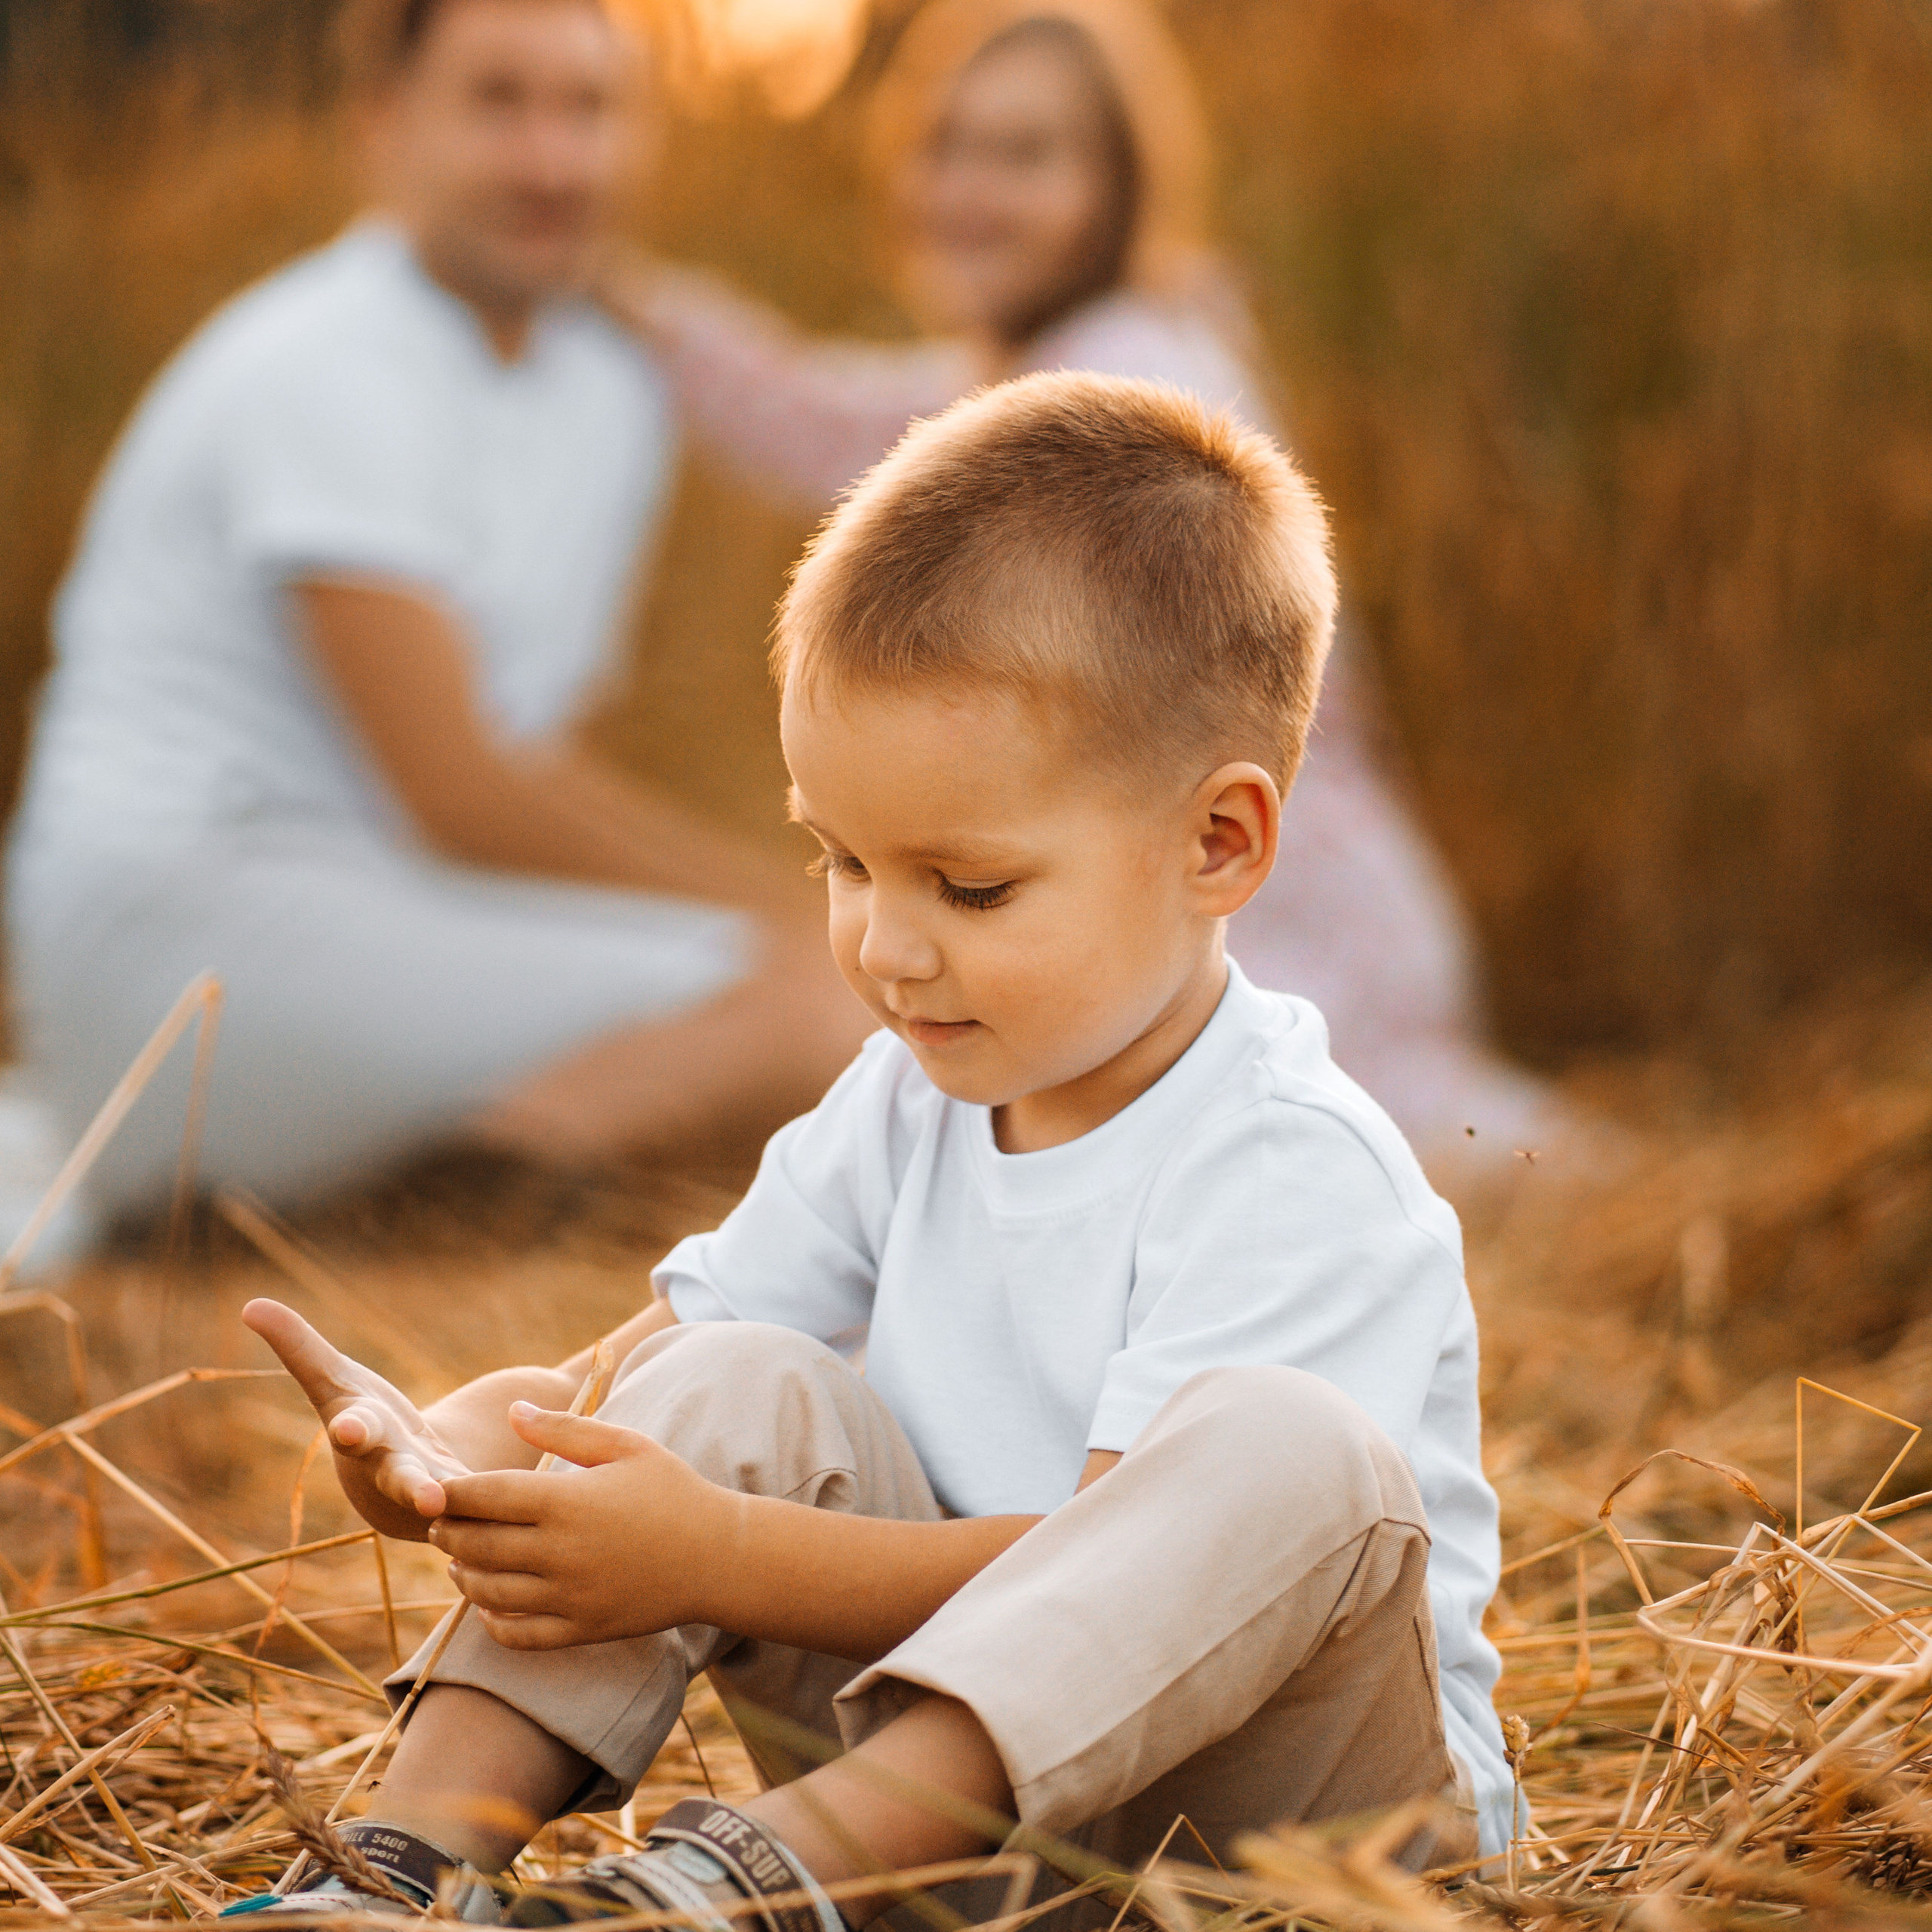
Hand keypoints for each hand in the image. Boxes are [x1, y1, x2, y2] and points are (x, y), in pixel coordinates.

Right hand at [242, 1298, 471, 1540]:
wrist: (392, 1492)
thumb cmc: (363, 1421)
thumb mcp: (334, 1379)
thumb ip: (298, 1346)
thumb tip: (247, 1304)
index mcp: (363, 1431)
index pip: (353, 1425)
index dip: (350, 1426)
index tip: (350, 1429)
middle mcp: (391, 1468)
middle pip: (399, 1477)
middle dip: (407, 1483)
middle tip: (425, 1495)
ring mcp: (427, 1491)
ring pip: (444, 1503)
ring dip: (453, 1503)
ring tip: (454, 1507)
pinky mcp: (459, 1503)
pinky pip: (475, 1507)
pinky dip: (485, 1506)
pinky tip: (512, 1509)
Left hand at [429, 1404, 730, 1647]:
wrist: (719, 1556)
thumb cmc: (673, 1491)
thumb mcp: (625, 1446)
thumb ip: (565, 1428)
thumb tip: (513, 1410)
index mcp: (568, 1501)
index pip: (485, 1496)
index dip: (450, 1493)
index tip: (434, 1490)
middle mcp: (561, 1552)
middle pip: (477, 1544)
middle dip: (448, 1532)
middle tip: (440, 1524)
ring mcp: (570, 1596)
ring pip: (489, 1592)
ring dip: (464, 1575)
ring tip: (459, 1559)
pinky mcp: (581, 1629)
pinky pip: (517, 1636)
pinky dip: (492, 1624)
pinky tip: (488, 1607)